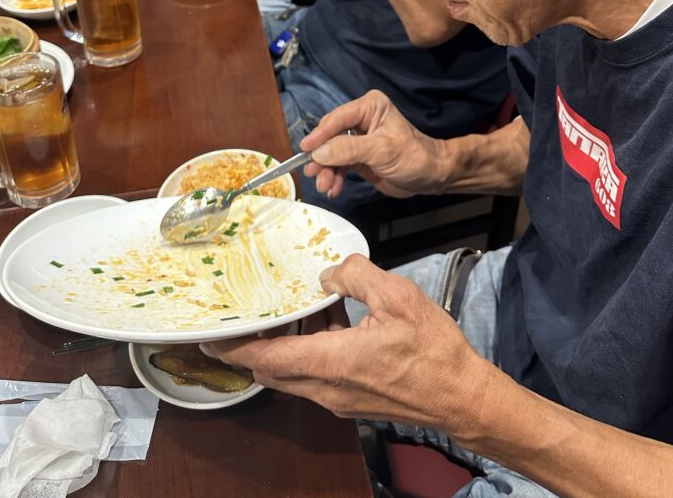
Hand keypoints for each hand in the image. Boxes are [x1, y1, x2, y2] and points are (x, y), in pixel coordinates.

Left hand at [201, 254, 488, 432]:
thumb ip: (357, 276)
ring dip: (287, 345)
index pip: (268, 357)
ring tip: (292, 309)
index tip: (210, 336)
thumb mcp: (398, 297)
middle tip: (243, 318)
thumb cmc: (434, 352)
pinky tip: (332, 321)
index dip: (235, 346)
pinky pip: (318, 376)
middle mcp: (329, 388)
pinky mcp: (354, 400)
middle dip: (253, 346)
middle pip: (273, 370)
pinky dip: (311, 351)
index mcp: (333, 362)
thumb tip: (330, 272)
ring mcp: (341, 399)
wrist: (462, 397)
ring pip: (295, 374)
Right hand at [301, 90, 446, 198]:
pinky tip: (333, 189)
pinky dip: (333, 177)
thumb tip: (319, 151)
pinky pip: (338, 165)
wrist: (432, 176)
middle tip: (313, 173)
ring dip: (326, 170)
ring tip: (325, 186)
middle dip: (321, 156)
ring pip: (331, 153)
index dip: (320, 134)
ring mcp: (358, 139)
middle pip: (330, 136)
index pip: (338, 118)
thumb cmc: (414, 157)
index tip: (305, 149)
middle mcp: (361, 119)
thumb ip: (349, 149)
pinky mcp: (358, 157)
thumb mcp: (382, 151)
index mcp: (369, 107)